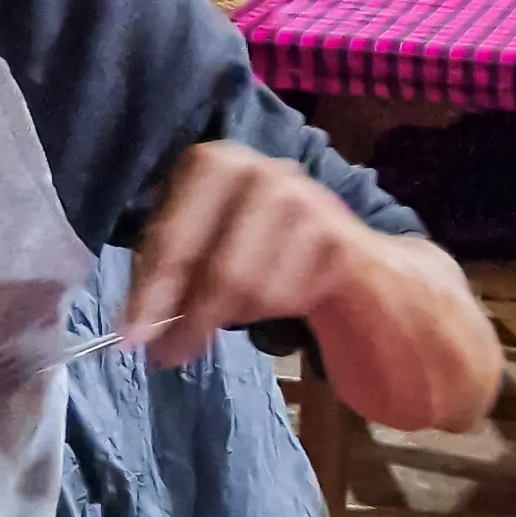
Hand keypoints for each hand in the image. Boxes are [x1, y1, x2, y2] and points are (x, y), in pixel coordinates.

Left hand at [124, 145, 501, 431]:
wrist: (385, 287)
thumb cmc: (283, 266)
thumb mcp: (223, 253)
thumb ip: (181, 268)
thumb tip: (135, 318)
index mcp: (224, 163)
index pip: (173, 218)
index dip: (151, 273)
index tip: (129, 328)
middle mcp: (265, 169)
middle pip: (202, 248)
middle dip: (175, 306)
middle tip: (158, 353)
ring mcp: (306, 202)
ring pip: (237, 277)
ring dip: (211, 321)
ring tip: (194, 346)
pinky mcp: (341, 243)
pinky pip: (280, 293)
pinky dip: (261, 317)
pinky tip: (262, 320)